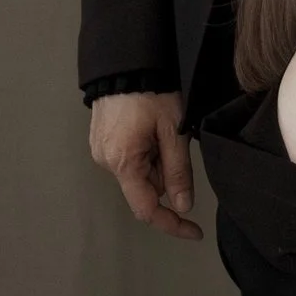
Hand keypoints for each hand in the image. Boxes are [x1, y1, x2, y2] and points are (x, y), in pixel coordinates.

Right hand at [89, 90, 199, 239]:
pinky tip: (148, 125)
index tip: (195, 232)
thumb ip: (178, 171)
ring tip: (160, 125)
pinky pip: (129, 157)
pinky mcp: (100, 140)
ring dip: (156, 158)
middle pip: (146, 186)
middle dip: (166, 172)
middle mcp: (106, 162)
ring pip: (139, 171)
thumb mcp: (173, 131)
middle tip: (175, 138)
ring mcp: (100, 151)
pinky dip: (145, 149)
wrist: (126, 63)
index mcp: (123, 163)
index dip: (172, 223)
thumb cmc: (152, 93)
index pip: (147, 209)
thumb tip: (182, 207)